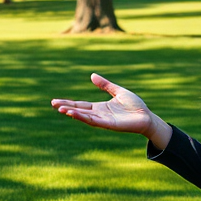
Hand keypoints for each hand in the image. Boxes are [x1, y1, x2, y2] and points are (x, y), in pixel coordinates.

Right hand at [51, 73, 170, 146]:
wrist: (147, 117)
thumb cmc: (135, 106)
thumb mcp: (118, 91)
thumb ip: (105, 85)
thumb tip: (92, 75)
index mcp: (100, 107)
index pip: (81, 105)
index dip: (69, 103)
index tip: (55, 101)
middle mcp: (99, 114)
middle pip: (79, 111)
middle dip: (66, 108)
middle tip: (52, 104)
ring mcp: (103, 120)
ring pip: (84, 117)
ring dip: (72, 113)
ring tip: (60, 110)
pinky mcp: (109, 125)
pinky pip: (94, 121)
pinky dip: (84, 118)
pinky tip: (75, 114)